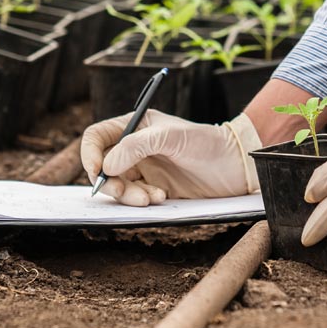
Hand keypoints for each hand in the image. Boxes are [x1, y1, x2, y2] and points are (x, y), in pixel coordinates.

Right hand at [80, 110, 261, 205]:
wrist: (236, 166)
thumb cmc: (207, 142)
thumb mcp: (170, 136)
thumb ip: (136, 146)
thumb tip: (107, 166)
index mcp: (134, 126)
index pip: (97, 137)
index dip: (90, 154)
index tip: (96, 172)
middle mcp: (134, 148)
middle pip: (103, 167)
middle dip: (110, 182)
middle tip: (123, 192)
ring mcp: (144, 169)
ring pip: (118, 186)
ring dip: (129, 195)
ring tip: (152, 198)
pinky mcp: (155, 188)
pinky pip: (135, 198)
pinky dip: (143, 201)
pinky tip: (162, 198)